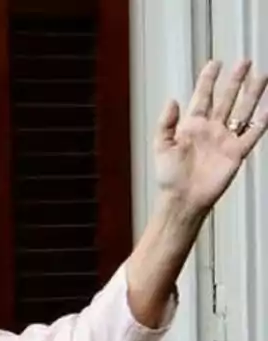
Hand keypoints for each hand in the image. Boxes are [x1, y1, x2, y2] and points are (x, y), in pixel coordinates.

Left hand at [155, 60, 266, 215]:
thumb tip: (173, 100)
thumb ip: (166, 123)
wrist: (183, 199)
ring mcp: (225, 139)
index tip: (215, 62)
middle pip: (226, 98)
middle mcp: (211, 129)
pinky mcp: (237, 152)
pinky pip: (252, 133)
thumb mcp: (161, 147)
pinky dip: (262, 121)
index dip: (208, 80)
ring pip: (242, 110)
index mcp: (191, 126)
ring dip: (252, 94)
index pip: (202, 97)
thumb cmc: (169, 176)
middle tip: (245, 61)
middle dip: (235, 80)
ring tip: (262, 76)